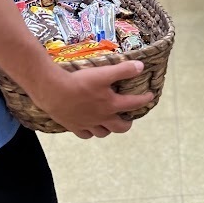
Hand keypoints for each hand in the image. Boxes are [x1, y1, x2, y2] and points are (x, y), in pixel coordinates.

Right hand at [30, 60, 154, 138]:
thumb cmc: (79, 81)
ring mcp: (87, 124)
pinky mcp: (73, 126)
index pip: (133, 104)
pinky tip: (90, 126)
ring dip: (109, 128)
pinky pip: (85, 135)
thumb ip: (124, 70)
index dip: (144, 99)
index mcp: (111, 105)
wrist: (53, 91)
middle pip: (120, 127)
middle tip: (128, 118)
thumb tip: (141, 67)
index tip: (150, 96)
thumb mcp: (104, 73)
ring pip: (102, 133)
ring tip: (109, 122)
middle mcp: (101, 118)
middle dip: (127, 123)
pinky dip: (90, 132)